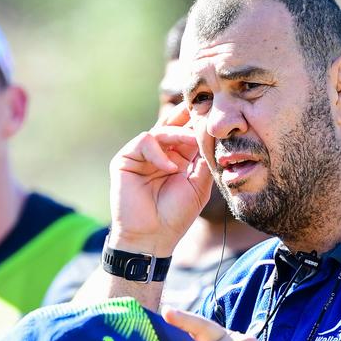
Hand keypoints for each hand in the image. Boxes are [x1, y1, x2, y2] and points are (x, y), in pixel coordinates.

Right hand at [108, 105, 212, 254]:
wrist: (152, 237)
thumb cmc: (176, 216)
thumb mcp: (198, 186)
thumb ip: (203, 161)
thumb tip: (212, 136)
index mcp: (178, 159)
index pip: (188, 134)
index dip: (198, 123)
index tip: (215, 111)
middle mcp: (160, 154)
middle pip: (172, 125)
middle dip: (187, 113)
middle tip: (202, 103)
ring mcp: (142, 156)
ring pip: (161, 130)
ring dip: (179, 134)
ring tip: (192, 143)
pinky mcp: (126, 159)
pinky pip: (144, 141)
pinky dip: (159, 152)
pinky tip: (170, 168)